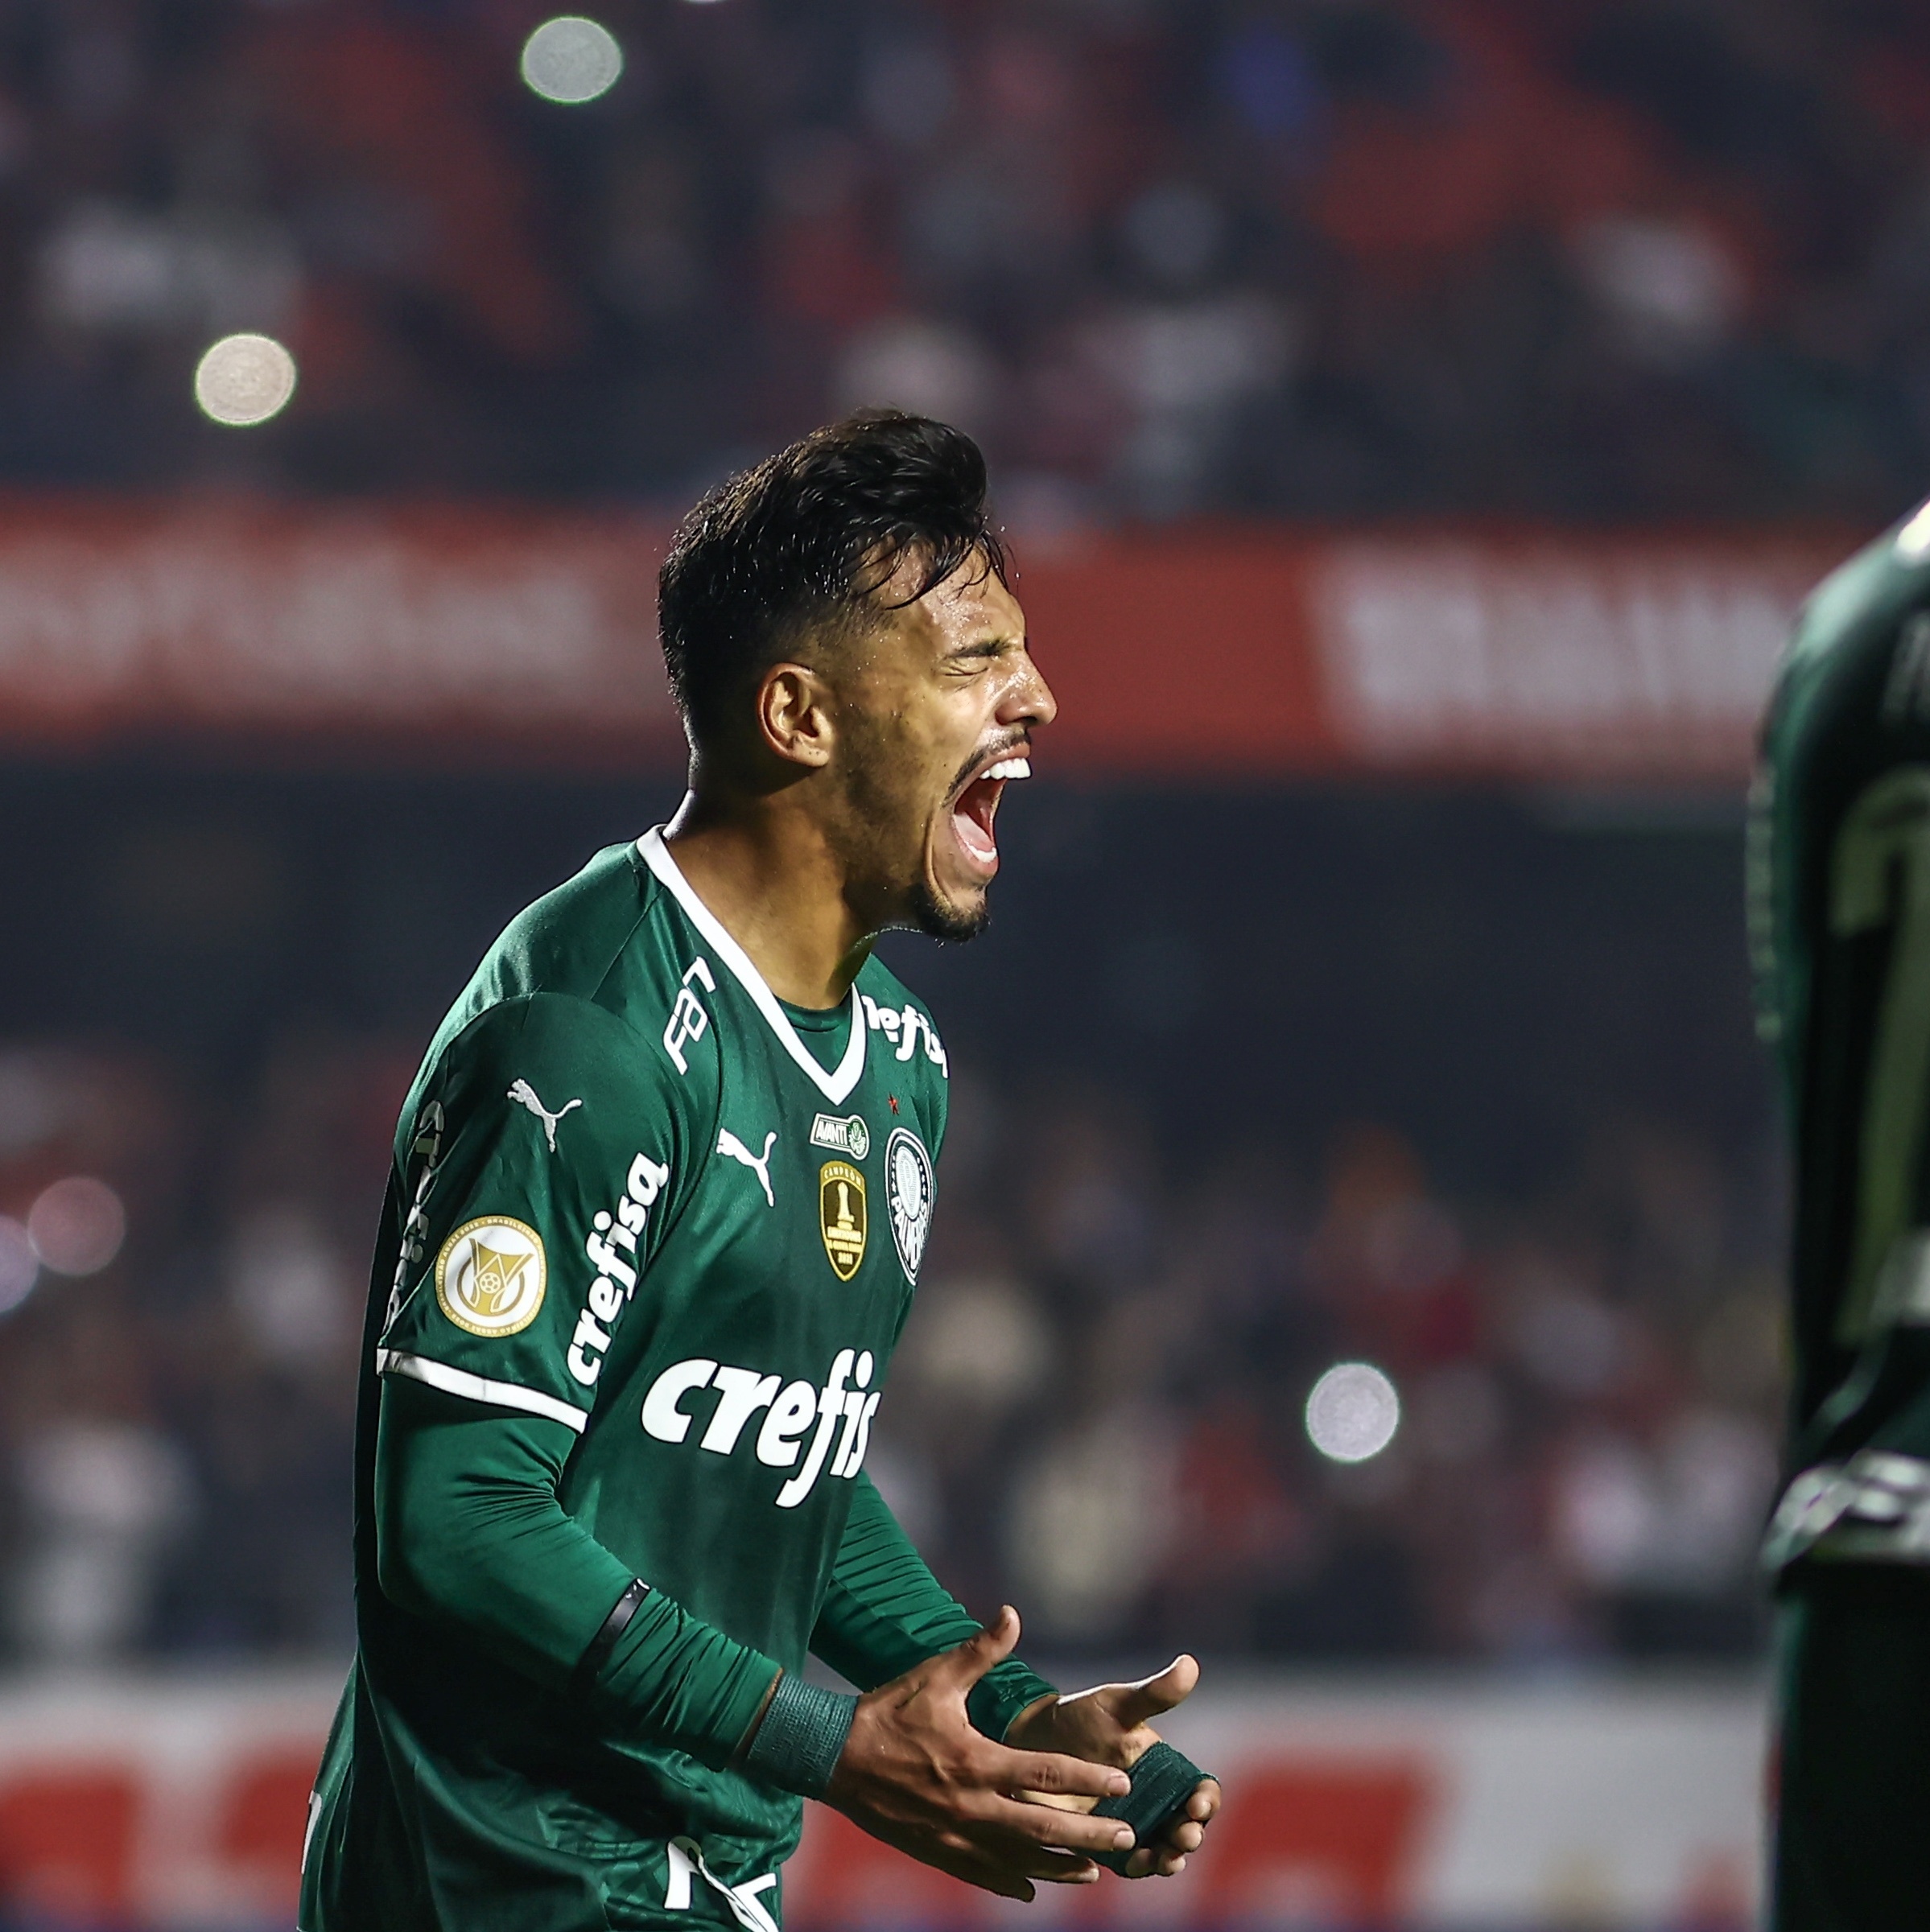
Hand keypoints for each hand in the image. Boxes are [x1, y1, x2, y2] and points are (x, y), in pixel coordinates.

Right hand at [823, 1606, 1138, 1900]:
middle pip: (1042, 1828)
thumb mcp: (935, 1676)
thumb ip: (979, 1651)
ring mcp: (952, 1836)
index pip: (1045, 1774)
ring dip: (1058, 1868)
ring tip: (1092, 1873)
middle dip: (1089, 1835)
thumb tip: (1013, 1614)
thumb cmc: (887, 1712)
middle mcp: (970, 1806)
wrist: (832, 1757)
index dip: (1087, 1780)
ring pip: (1017, 1861)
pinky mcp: (935, 1851)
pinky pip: (981, 1874)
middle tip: (1126, 1837)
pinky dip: (1010, 1883)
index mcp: (975, 1761)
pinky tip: (1031, 1890)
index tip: (1122, 1785)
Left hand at [1003, 1654, 1220, 1877]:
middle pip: (1187, 1827)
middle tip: (1184, 1835)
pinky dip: (1138, 1865)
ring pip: (1163, 1850)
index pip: (1200, 1790)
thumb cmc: (1080, 1716)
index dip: (1206, 1800)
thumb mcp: (1117, 1705)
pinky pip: (1129, 1862)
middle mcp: (1155, 1800)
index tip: (1198, 1803)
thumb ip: (1153, 1694)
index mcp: (1166, 1769)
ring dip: (1169, 1857)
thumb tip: (1190, 1664)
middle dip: (1190, 1835)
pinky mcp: (1105, 1842)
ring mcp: (1131, 1823)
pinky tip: (1134, 1861)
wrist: (1032, 1741)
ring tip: (1165, 1858)